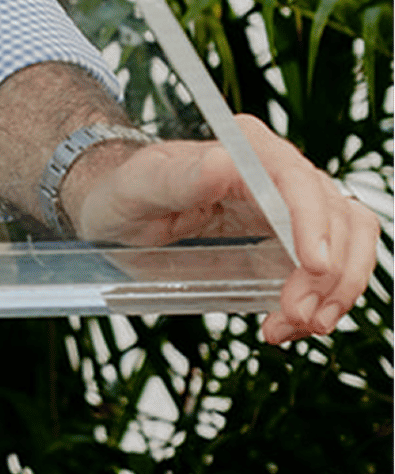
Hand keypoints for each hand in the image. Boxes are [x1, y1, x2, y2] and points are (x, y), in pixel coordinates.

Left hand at [61, 114, 380, 345]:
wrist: (123, 212)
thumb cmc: (127, 192)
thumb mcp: (139, 187)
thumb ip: (178, 178)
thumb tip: (222, 164)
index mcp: (246, 148)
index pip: (299, 181)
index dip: (316, 225)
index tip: (314, 267)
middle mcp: (279, 170)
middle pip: (338, 216)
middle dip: (331, 273)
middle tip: (297, 317)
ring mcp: (294, 205)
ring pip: (350, 242)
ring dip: (337, 291)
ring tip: (296, 325)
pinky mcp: (297, 237)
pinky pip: (336, 265)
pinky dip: (327, 299)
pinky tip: (291, 323)